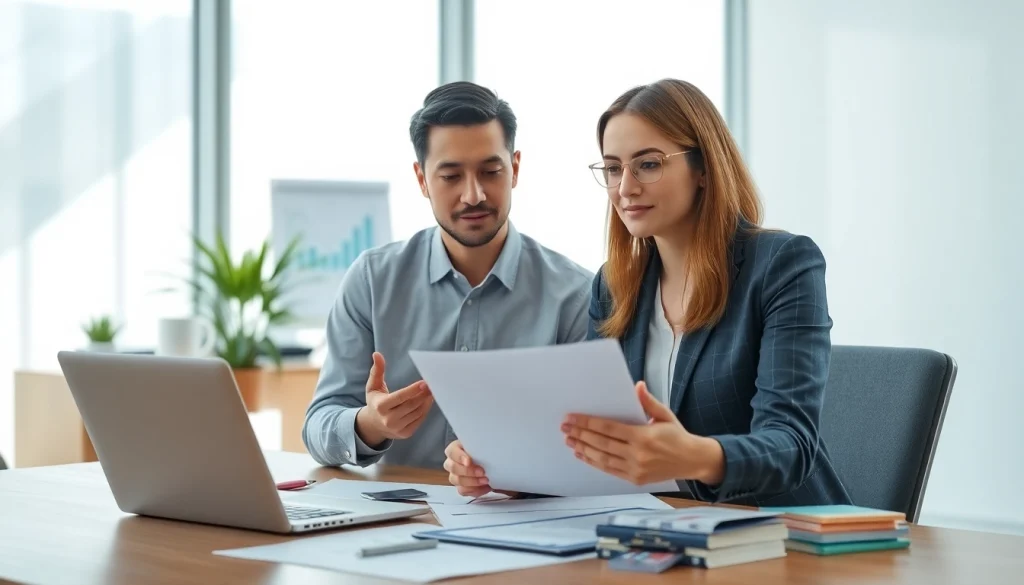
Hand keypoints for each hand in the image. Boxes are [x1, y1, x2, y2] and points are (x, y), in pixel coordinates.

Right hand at [354, 352, 433, 446]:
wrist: (374, 425)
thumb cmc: (375, 401)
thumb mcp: (373, 386)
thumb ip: (376, 370)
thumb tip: (377, 354)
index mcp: (380, 406)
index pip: (400, 397)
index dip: (413, 390)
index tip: (425, 383)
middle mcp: (388, 419)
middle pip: (411, 405)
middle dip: (424, 395)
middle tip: (433, 385)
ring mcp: (398, 428)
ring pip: (418, 412)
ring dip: (427, 401)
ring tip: (432, 391)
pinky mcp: (406, 433)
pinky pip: (419, 420)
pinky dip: (425, 410)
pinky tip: (428, 401)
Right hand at [443, 440, 491, 497]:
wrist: (488, 461)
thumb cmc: (483, 451)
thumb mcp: (481, 445)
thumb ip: (480, 446)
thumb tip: (487, 446)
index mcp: (455, 449)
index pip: (451, 452)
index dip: (459, 457)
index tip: (469, 462)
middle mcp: (451, 462)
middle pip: (452, 468)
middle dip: (468, 471)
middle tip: (482, 472)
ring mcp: (454, 476)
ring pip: (456, 481)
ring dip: (472, 482)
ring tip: (486, 481)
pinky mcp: (460, 487)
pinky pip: (463, 491)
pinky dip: (475, 491)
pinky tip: (485, 487)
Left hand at [561, 381, 724, 485]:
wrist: (692, 461)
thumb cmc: (677, 435)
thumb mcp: (664, 415)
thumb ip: (648, 402)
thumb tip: (637, 385)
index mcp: (644, 436)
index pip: (609, 428)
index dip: (588, 423)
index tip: (572, 418)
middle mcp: (638, 454)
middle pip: (602, 444)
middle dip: (580, 435)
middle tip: (564, 427)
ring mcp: (636, 469)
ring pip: (602, 459)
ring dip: (583, 449)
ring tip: (569, 440)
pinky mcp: (635, 479)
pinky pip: (609, 470)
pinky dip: (594, 462)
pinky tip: (583, 454)